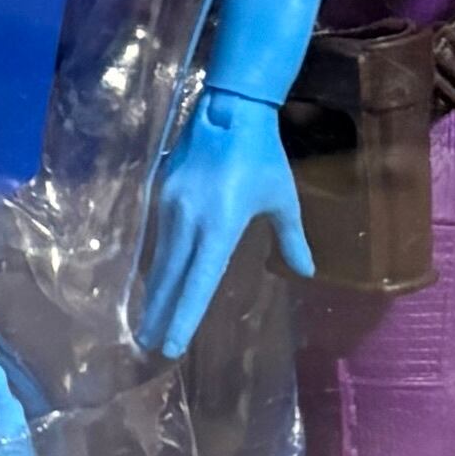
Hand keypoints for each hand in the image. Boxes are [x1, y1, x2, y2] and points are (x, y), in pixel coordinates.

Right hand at [135, 88, 311, 359]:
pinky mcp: (161, 192)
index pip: (198, 282)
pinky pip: (157, 237)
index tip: (170, 345)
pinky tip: (154, 279)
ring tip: (148, 319)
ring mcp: (170, 206)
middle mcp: (189, 221)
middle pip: (170, 277)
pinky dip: (156, 263)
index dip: (183, 316)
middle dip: (159, 312)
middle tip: (148, 342)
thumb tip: (306, 272)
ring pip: (160, 259)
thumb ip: (292, 239)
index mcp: (220, 227)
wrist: (229, 109)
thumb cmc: (263, 157)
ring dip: (154, 291)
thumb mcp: (283, 199)